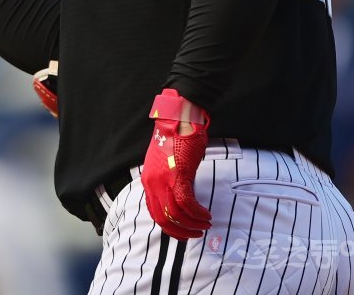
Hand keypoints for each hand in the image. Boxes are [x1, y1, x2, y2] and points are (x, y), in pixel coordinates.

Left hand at [141, 89, 211, 239]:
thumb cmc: (176, 138)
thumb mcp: (167, 163)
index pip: (154, 212)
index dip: (169, 226)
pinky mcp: (178, 175)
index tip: (182, 231)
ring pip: (175, 214)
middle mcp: (152, 182)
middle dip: (180, 231)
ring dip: (192, 224)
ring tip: (204, 225)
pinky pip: (187, 203)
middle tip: (195, 234)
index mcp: (148, 180)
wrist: (179, 118)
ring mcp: (163, 179)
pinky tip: (206, 215)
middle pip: (163, 218)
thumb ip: (169, 180)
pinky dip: (197, 213)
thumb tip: (179, 197)